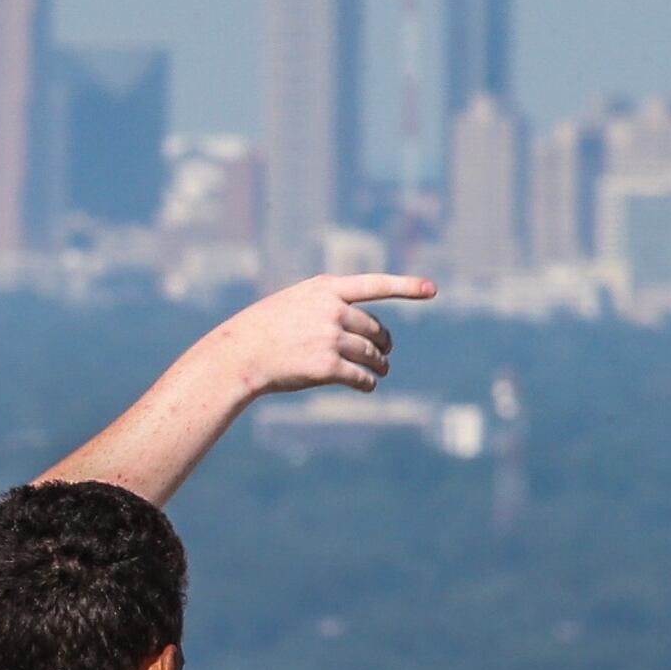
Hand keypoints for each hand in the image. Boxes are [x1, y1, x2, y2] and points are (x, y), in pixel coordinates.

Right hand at [208, 273, 435, 398]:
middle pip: (375, 328)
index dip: (406, 287)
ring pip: (371, 353)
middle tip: (385, 353)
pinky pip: (361, 376)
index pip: (374, 284)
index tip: (432, 289)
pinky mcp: (327, 366)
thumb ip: (328, 306)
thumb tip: (365, 332)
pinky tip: (367, 385)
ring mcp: (330, 337)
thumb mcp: (294, 302)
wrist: (238, 355)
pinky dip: (368, 382)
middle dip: (383, 343)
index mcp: (325, 288)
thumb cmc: (264, 330)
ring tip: (382, 370)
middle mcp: (332, 309)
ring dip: (380, 364)